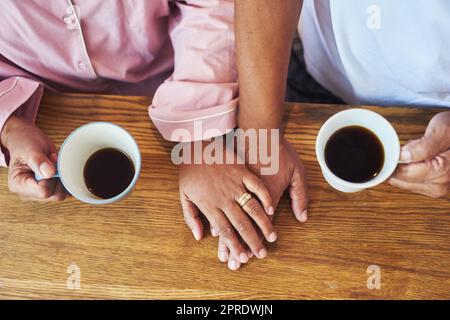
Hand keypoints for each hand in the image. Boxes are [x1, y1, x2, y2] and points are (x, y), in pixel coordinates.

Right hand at [1, 115, 67, 200]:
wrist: (26, 141)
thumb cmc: (25, 143)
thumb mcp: (31, 148)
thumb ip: (39, 161)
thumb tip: (50, 173)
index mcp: (18, 185)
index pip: (43, 191)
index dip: (52, 177)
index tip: (50, 162)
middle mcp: (28, 193)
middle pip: (54, 195)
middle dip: (59, 178)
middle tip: (53, 162)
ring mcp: (38, 194)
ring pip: (61, 194)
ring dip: (63, 178)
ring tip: (54, 165)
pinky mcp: (48, 191)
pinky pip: (65, 191)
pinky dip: (66, 180)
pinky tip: (58, 170)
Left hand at [178, 140, 276, 268]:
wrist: (195, 143)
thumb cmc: (189, 170)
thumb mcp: (183, 195)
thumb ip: (190, 217)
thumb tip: (199, 237)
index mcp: (209, 204)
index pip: (225, 231)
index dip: (235, 246)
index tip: (243, 258)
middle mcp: (224, 197)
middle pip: (241, 224)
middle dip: (252, 241)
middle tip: (262, 254)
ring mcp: (234, 184)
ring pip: (252, 208)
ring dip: (263, 224)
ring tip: (272, 237)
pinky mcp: (242, 171)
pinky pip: (257, 187)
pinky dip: (265, 198)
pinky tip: (271, 209)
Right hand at [215, 136, 308, 269]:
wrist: (259, 131)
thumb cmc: (279, 152)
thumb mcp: (297, 172)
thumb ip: (301, 195)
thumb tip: (302, 218)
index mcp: (267, 196)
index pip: (259, 226)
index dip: (253, 242)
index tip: (249, 257)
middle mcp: (247, 196)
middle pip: (241, 227)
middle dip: (237, 247)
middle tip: (235, 263)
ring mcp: (234, 189)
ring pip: (228, 219)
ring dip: (226, 238)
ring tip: (222, 253)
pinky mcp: (226, 182)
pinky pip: (219, 204)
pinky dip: (216, 217)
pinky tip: (212, 231)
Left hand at [389, 111, 449, 197]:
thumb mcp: (442, 130)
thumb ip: (423, 146)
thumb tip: (403, 157)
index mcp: (442, 172)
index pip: (403, 173)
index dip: (393, 160)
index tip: (393, 150)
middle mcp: (441, 186)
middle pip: (401, 180)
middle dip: (399, 164)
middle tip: (409, 148)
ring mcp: (438, 190)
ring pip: (404, 183)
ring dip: (404, 168)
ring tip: (418, 153)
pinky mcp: (435, 189)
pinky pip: (411, 183)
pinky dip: (410, 171)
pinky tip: (419, 160)